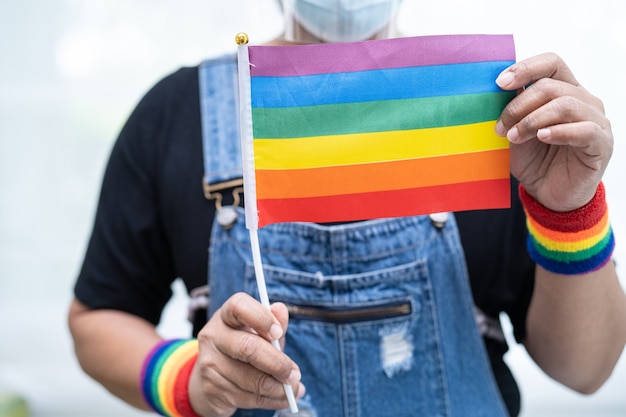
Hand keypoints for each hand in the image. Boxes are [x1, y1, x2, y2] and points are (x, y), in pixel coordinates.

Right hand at [188, 293, 303, 416]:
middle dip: (277, 363)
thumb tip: (281, 310)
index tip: (279, 332)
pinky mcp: (212, 390)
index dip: (261, 318)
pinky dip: (271, 401)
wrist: (212, 378)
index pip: (239, 306)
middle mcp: (213, 336)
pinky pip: (248, 398)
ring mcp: (210, 364)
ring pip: (250, 379)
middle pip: (247, 348)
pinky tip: (281, 398)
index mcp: (226, 316)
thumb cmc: (243, 348)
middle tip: (295, 374)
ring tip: (294, 389)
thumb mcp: (259, 332)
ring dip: (278, 388)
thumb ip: (273, 321)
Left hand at [495, 52, 612, 210]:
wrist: (549, 194)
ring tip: (514, 137)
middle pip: (551, 85)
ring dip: (532, 120)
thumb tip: (500, 88)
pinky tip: (542, 137)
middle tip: (501, 127)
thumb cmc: (535, 160)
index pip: (552, 63)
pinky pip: (585, 130)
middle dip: (519, 105)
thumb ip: (514, 110)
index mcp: (564, 91)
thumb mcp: (517, 131)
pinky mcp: (602, 144)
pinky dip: (558, 132)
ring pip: (565, 104)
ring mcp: (596, 121)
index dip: (526, 68)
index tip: (499, 83)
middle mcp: (584, 100)